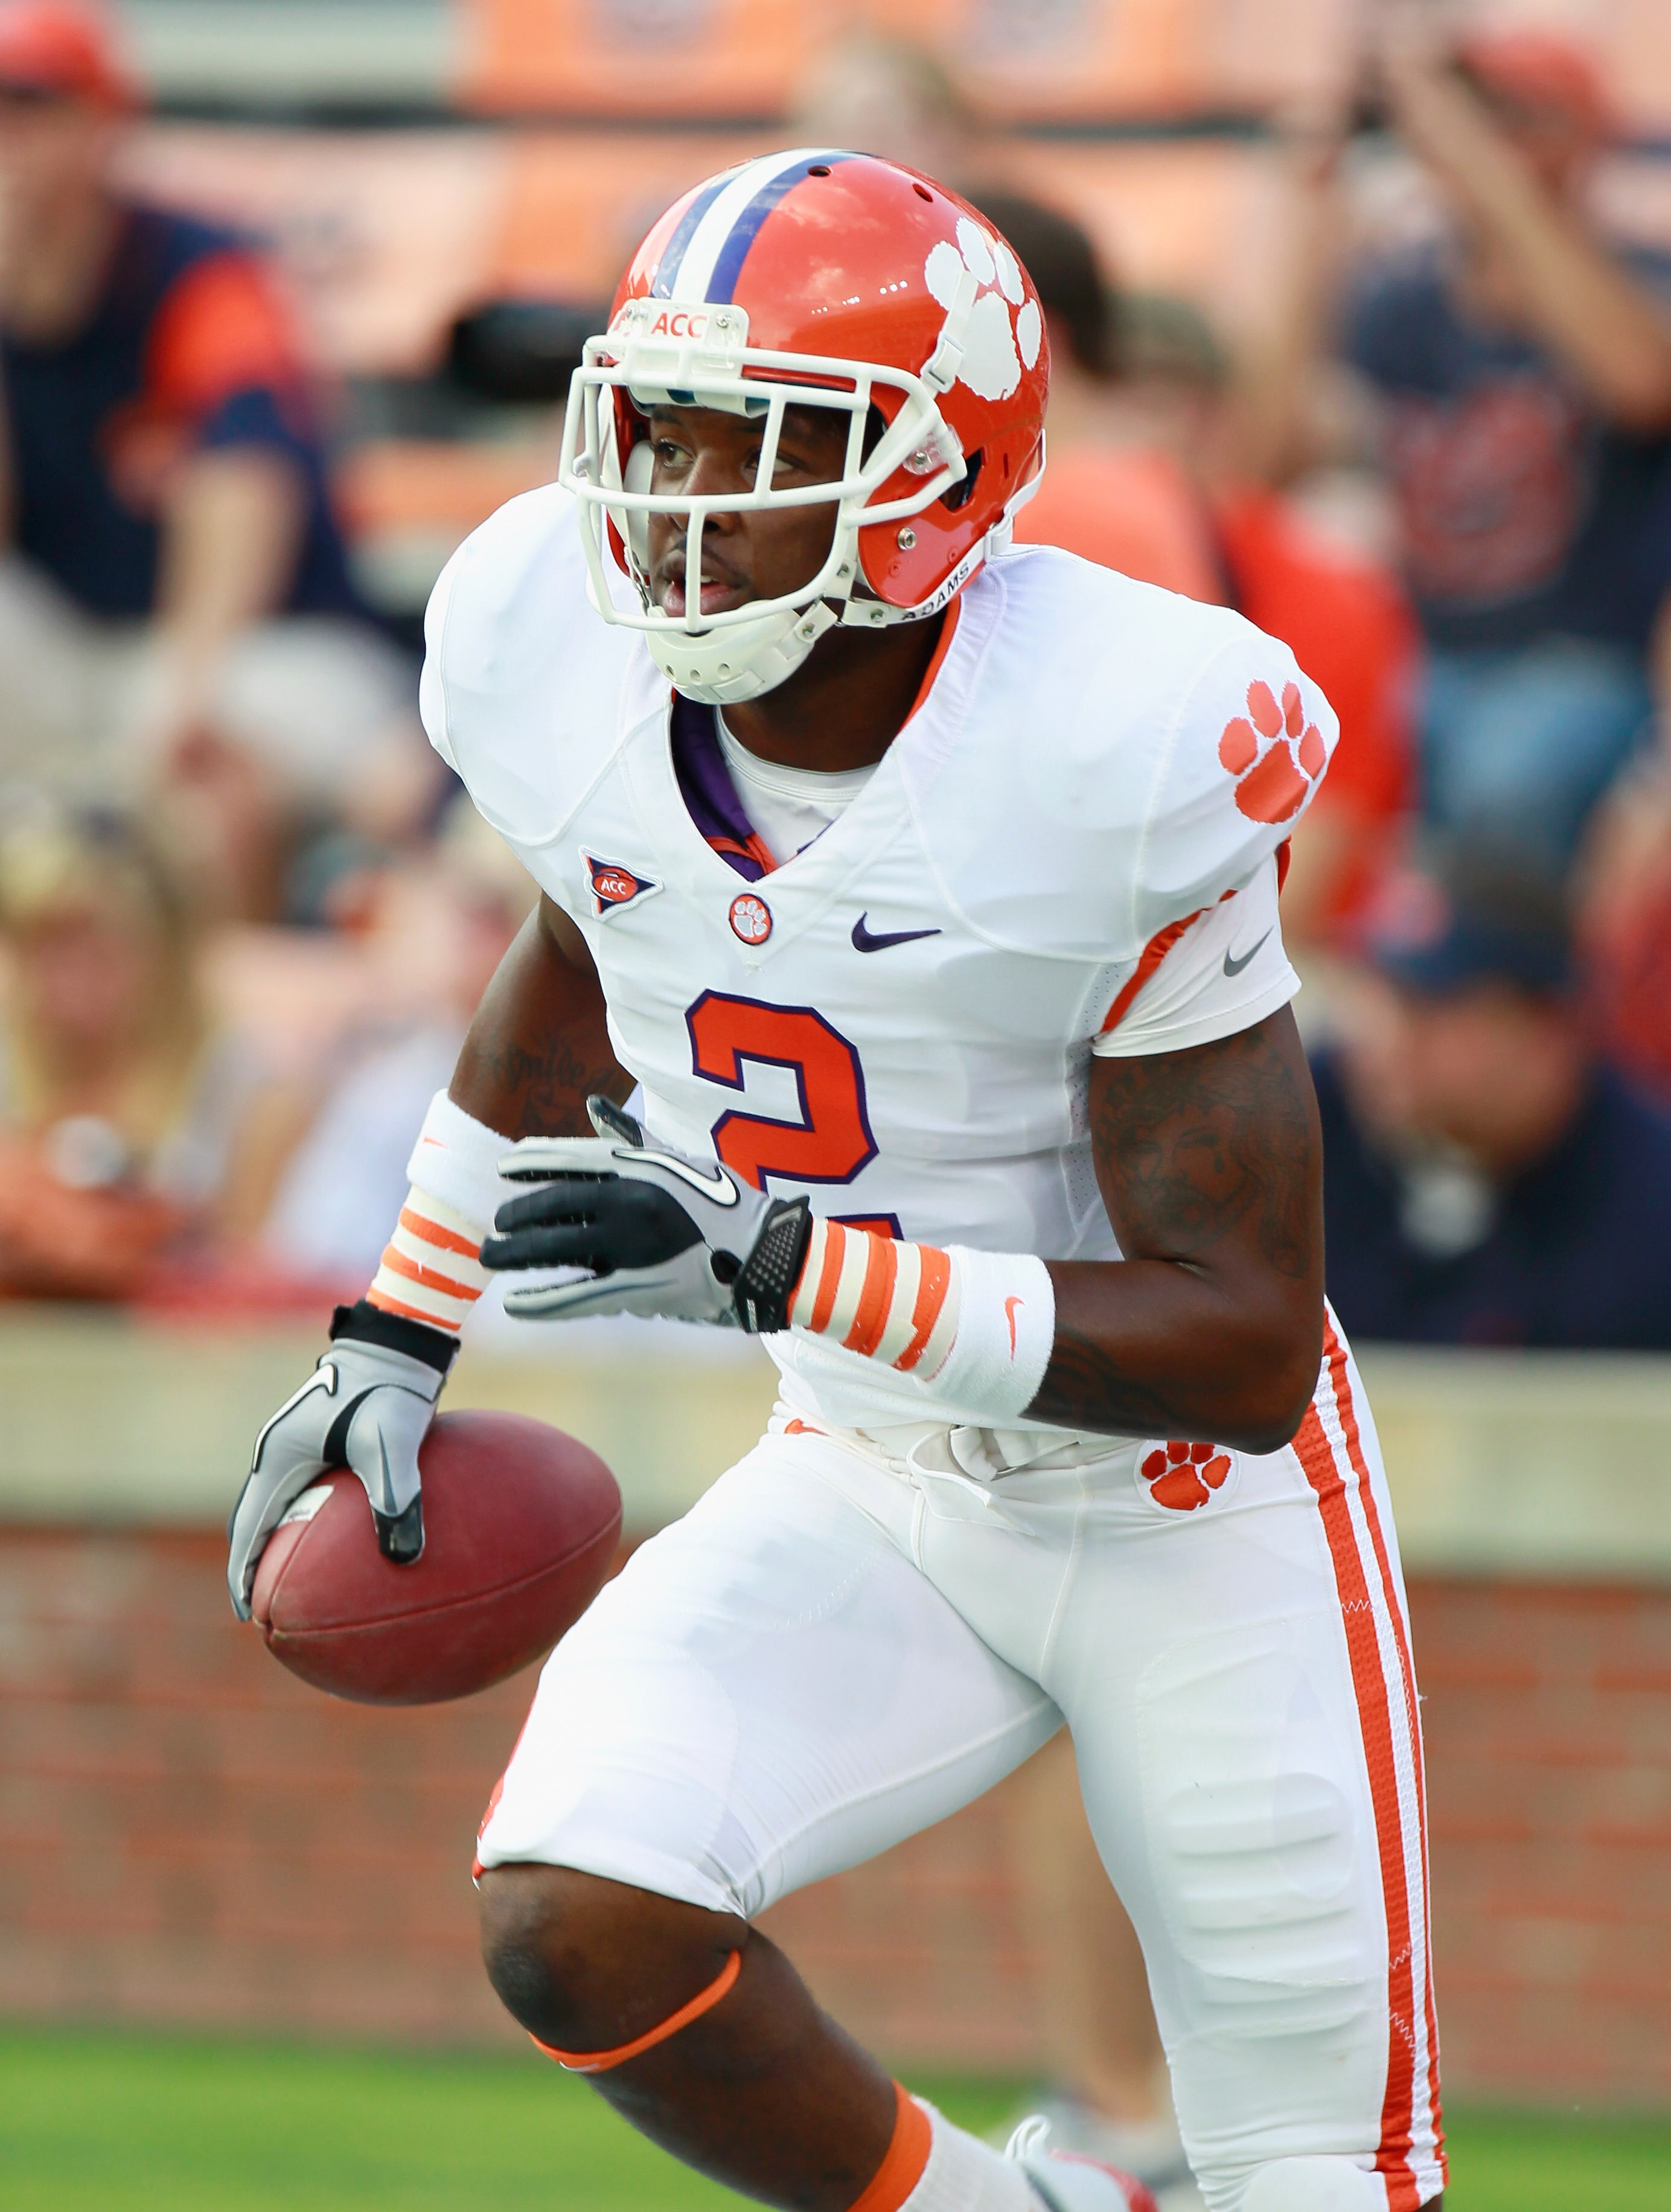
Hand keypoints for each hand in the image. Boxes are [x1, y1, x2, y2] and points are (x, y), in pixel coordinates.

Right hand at [226, 1307, 453, 1618]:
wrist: (400, 1340)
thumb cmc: (390, 1387)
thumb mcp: (393, 1444)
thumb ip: (398, 1497)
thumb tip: (406, 1559)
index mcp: (279, 1456)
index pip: (249, 1528)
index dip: (244, 1575)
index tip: (251, 1616)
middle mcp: (281, 1452)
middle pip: (257, 1522)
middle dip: (257, 1567)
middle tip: (269, 1611)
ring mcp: (301, 1445)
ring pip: (282, 1507)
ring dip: (281, 1544)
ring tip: (298, 1586)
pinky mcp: (327, 1440)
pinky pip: (312, 1492)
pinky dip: (313, 1523)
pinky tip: (348, 1545)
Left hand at [484, 1096, 811, 1330]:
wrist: (762, 1254)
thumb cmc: (722, 1202)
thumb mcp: (679, 1159)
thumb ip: (632, 1136)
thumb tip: (593, 1104)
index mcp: (639, 1167)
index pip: (569, 1159)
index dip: (531, 1163)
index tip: (503, 1169)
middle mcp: (629, 1203)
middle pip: (553, 1206)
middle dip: (517, 1214)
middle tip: (495, 1222)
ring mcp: (630, 1247)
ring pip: (557, 1250)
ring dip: (517, 1254)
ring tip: (490, 1255)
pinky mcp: (637, 1288)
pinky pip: (577, 1296)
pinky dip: (542, 1303)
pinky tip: (515, 1304)